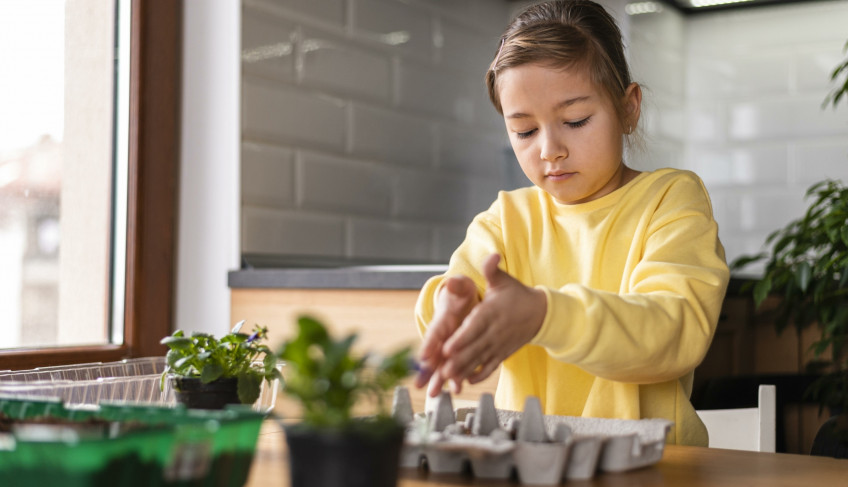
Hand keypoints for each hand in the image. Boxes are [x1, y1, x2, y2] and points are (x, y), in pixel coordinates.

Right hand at [415, 274, 479, 393]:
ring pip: (441, 365)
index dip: (429, 344)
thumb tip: (452, 281)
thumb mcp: (461, 287)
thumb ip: (457, 286)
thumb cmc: (461, 293)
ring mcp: (449, 346)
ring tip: (434, 394)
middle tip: (420, 385)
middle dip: (427, 371)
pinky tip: (457, 389)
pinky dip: (456, 378)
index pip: (433, 333)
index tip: (424, 356)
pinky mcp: (457, 352)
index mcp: (442, 320)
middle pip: (432, 355)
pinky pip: (456, 367)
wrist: (465, 299)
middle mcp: (442, 336)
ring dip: (438, 380)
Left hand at [434, 253, 546, 394]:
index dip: (461, 339)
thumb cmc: (517, 295)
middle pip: (474, 348)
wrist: (541, 313)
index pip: (474, 328)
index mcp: (491, 313)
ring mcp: (499, 345)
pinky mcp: (503, 354)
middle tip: (442, 371)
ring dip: (464, 371)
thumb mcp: (504, 280)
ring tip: (450, 380)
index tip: (446, 348)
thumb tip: (492, 255)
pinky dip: (480, 375)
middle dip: (457, 360)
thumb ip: (492, 269)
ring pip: (480, 360)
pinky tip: (468, 382)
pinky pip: (491, 367)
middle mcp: (494, 331)